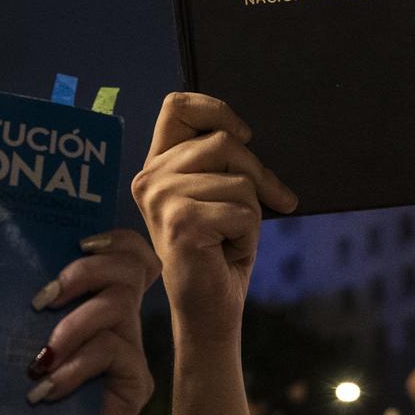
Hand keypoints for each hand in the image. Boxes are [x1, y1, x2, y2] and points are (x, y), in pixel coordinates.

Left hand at [0, 228, 161, 414]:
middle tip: (42, 300)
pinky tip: (45, 390)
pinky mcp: (134, 386)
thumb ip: (26, 304)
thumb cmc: (6, 399)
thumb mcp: (12, 341)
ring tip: (40, 357)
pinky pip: (114, 354)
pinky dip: (76, 368)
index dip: (114, 240)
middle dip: (84, 274)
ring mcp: (130, 355)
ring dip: (75, 326)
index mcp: (93, 304)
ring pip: (119, 310)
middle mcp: (119, 324)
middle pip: (128, 270)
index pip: (128, 255)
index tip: (78, 243)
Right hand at [131, 93, 296, 342]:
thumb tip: (242, 132)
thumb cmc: (220, 250)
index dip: (216, 110)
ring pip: (240, 181)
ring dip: (252, 212)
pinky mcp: (182, 223)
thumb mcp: (219, 193)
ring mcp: (161, 200)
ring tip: (230, 237)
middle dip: (257, 175)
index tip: (245, 136)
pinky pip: (245, 212)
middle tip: (264, 205)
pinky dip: (250, 235)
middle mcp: (149, 179)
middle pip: (224, 143)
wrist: (211, 307)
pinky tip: (228, 251)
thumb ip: (220, 160)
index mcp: (155, 167)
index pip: (177, 106)